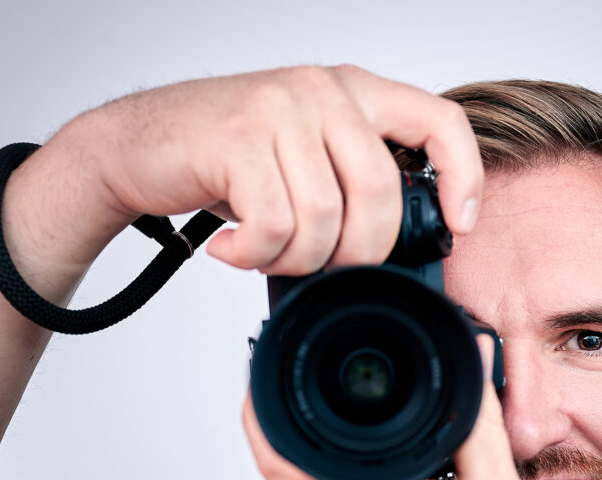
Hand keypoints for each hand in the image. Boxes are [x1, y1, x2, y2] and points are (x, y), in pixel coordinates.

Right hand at [55, 65, 483, 276]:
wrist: (138, 145)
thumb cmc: (227, 163)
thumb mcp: (305, 163)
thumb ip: (352, 188)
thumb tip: (397, 256)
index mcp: (354, 93)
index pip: (440, 121)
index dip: (462, 177)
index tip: (458, 225)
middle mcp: (323, 91)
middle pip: (380, 196)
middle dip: (356, 255)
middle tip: (319, 266)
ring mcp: (281, 108)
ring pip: (324, 220)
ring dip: (294, 259)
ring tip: (263, 250)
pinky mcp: (240, 137)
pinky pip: (276, 227)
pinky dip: (254, 256)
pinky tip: (233, 248)